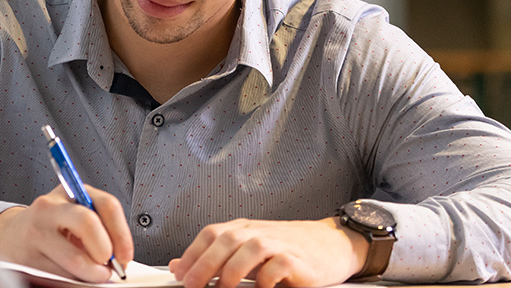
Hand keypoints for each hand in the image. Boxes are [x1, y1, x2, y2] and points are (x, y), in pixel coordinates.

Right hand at [0, 184, 134, 282]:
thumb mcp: (74, 213)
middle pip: (87, 223)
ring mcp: (35, 232)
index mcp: (69, 192)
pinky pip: (60, 277)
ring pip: (74, 260)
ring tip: (91, 275)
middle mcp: (49, 208)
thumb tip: (119, 259)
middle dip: (105, 252)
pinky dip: (73, 283)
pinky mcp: (26, 258)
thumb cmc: (52, 226)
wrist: (9, 237)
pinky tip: (73, 278)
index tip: (125, 256)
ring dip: (90, 275)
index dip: (122, 235)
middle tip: (107, 267)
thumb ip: (99, 226)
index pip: (106, 205)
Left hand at [168, 217, 366, 287]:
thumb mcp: (247, 251)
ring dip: (233, 270)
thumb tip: (179, 266)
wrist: (332, 244)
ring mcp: (280, 243)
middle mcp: (259, 232)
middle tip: (194, 285)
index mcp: (244, 228)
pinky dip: (267, 277)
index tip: (179, 274)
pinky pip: (279, 264)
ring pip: (251, 248)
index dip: (193, 253)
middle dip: (205, 264)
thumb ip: (215, 257)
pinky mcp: (298, 258)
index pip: (211, 234)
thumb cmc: (289, 249)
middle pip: (226, 240)